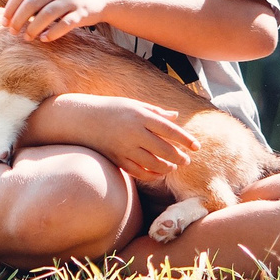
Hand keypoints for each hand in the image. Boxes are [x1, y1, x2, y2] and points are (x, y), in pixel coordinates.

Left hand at [2, 0, 115, 42]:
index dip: (10, 8)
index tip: (4, 23)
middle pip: (31, 3)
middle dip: (19, 19)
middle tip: (12, 33)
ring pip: (47, 14)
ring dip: (34, 27)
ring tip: (27, 38)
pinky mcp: (82, 12)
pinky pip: (66, 23)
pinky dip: (54, 32)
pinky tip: (45, 39)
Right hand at [61, 96, 202, 185]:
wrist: (82, 119)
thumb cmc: (112, 109)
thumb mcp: (134, 105)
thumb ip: (156, 112)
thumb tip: (176, 117)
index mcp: (140, 116)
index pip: (169, 129)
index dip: (185, 139)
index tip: (197, 146)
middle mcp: (134, 132)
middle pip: (164, 149)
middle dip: (179, 156)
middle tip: (187, 160)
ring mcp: (125, 147)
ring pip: (153, 163)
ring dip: (167, 167)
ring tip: (174, 167)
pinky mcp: (117, 158)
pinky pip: (138, 172)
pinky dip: (151, 174)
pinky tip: (158, 173)